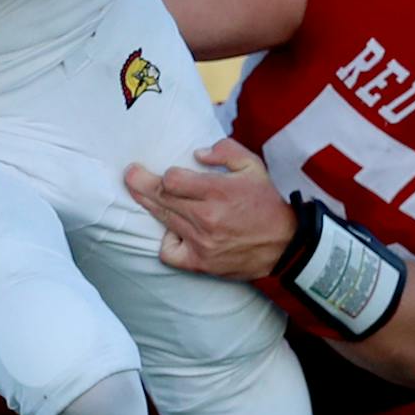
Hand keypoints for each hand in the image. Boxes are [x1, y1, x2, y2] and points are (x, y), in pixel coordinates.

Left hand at [123, 139, 297, 277]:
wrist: (285, 245)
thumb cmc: (265, 202)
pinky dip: (167, 242)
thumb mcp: (253, 166)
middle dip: (140, 184)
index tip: (167, 173)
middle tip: (129, 174)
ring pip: (163, 220)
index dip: (167, 175)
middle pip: (161, 199)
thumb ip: (225, 151)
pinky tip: (172, 231)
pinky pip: (169, 252)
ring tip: (138, 193)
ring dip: (149, 205)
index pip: (172, 181)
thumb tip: (196, 153)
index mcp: (219, 192)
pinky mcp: (200, 263)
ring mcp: (201, 242)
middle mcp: (207, 218)